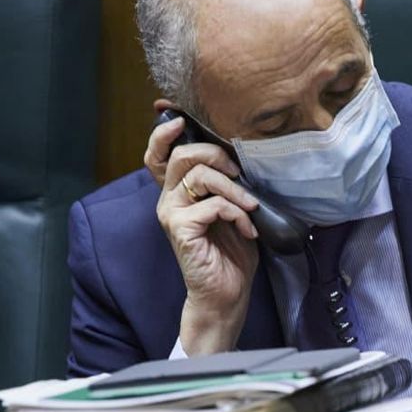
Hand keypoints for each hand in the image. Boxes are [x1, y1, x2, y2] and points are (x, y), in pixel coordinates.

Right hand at [148, 106, 259, 355]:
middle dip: (217, 154)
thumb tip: (243, 154)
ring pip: (199, 175)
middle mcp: (169, 198)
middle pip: (183, 154)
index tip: (182, 119)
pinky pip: (212, 204)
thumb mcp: (233, 208)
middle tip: (240, 172)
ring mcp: (172, 213)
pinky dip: (237, 213)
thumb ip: (227, 182)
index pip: (160, 153)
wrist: (227, 292)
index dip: (166, 133)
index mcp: (178, 190)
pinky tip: (248, 229)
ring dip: (234, 188)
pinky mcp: (180, 229)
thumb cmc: (232, 250)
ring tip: (251, 205)